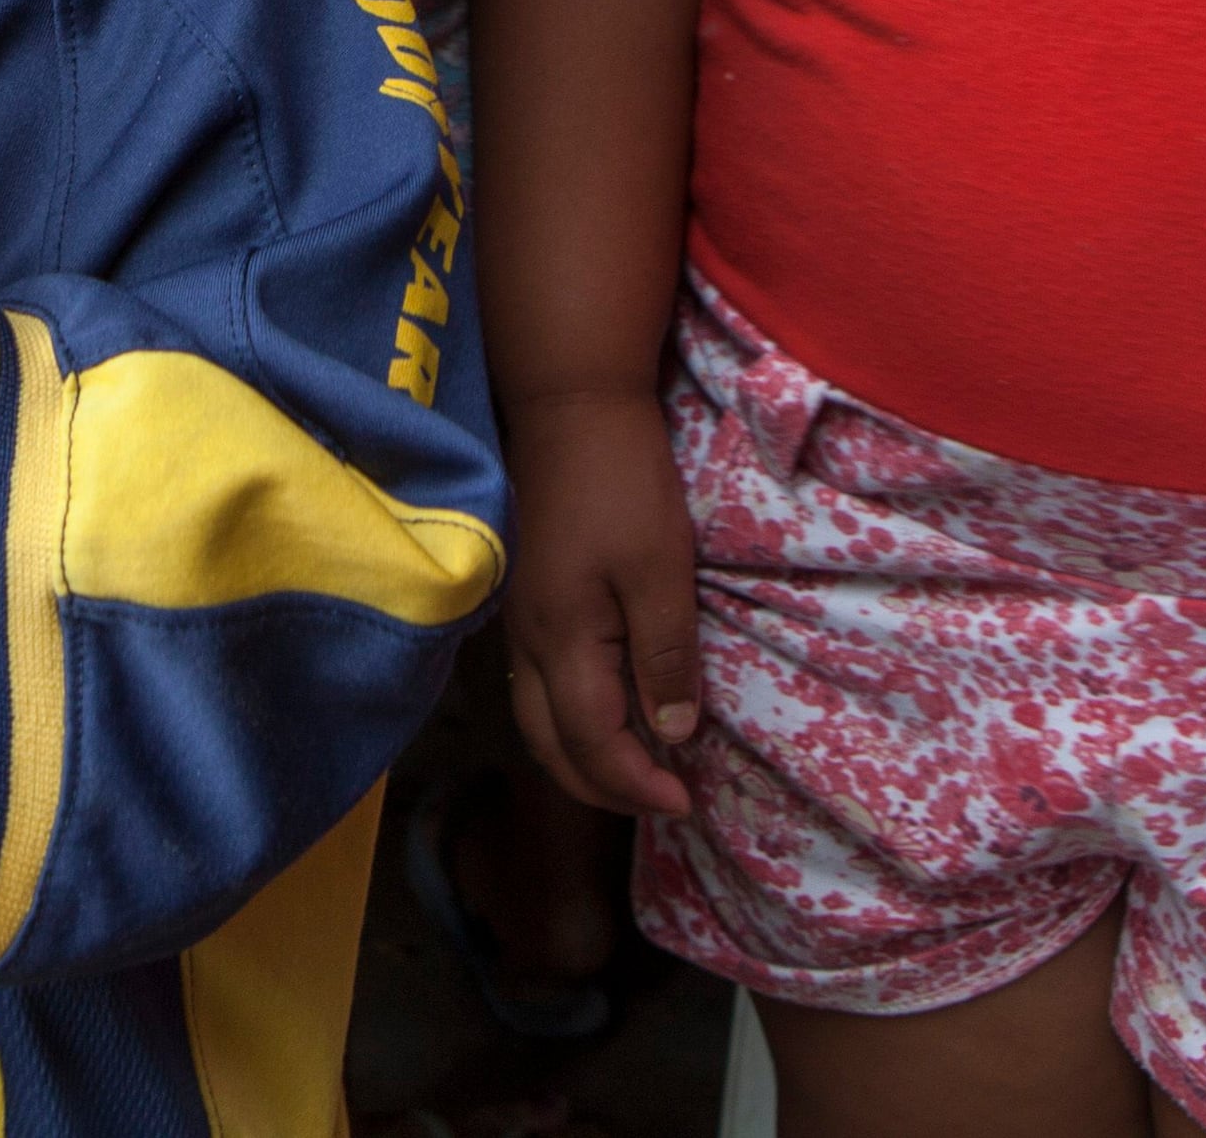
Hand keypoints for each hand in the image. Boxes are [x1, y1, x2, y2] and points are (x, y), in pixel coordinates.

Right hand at [499, 389, 704, 818]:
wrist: (568, 404)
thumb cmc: (622, 482)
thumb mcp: (660, 569)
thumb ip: (663, 656)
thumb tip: (671, 735)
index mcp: (562, 641)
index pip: (593, 745)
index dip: (636, 785)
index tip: (685, 802)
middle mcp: (529, 642)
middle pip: (551, 746)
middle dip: (603, 788)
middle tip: (660, 800)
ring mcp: (520, 619)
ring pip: (538, 718)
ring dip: (583, 757)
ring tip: (637, 768)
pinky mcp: (526, 596)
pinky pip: (537, 685)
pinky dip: (569, 718)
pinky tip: (605, 708)